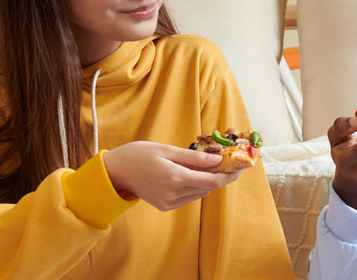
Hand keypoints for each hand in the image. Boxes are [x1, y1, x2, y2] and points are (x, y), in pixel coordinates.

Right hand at [103, 141, 241, 210]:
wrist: (116, 171)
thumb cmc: (140, 155)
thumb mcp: (168, 150)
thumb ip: (194, 157)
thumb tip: (217, 160)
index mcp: (175, 178)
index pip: (212, 181)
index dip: (229, 175)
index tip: (240, 166)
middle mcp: (173, 194)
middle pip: (208, 188)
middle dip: (221, 176)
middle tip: (231, 163)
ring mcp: (169, 202)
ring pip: (200, 193)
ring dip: (208, 181)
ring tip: (211, 165)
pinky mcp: (166, 206)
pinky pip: (189, 197)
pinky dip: (195, 186)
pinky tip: (192, 174)